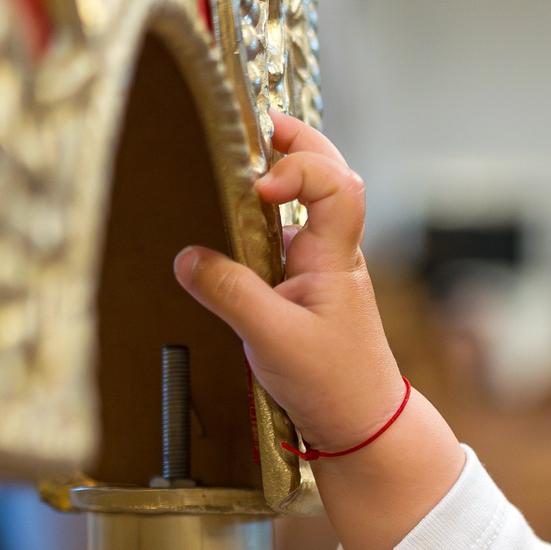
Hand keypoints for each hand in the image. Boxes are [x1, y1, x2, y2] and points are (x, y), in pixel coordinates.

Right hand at [173, 115, 462, 549]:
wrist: (364, 426)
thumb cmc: (333, 386)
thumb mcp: (272, 341)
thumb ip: (229, 294)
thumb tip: (186, 258)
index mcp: (336, 257)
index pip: (336, 183)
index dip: (299, 167)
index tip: (260, 187)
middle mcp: (333, 252)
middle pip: (330, 173)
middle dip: (296, 142)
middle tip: (258, 123)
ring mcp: (320, 267)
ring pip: (309, 201)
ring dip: (282, 171)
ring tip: (241, 154)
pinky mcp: (304, 287)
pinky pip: (285, 234)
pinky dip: (262, 215)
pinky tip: (232, 214)